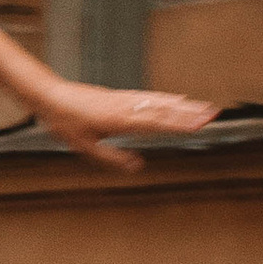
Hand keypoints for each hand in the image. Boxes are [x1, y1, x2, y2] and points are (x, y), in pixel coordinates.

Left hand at [34, 79, 216, 171]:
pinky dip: (166, 97)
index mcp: (120, 119)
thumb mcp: (84, 147)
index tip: (199, 124)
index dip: (179, 123)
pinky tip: (175, 99)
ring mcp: (124, 99)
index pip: (156, 122)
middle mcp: (126, 107)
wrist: (49, 96)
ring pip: (158, 101)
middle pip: (163, 108)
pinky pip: (148, 96)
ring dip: (182, 103)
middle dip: (189, 112)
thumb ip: (112, 158)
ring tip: (203, 106)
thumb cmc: (64, 121)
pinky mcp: (120, 96)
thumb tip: (136, 166)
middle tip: (213, 114)